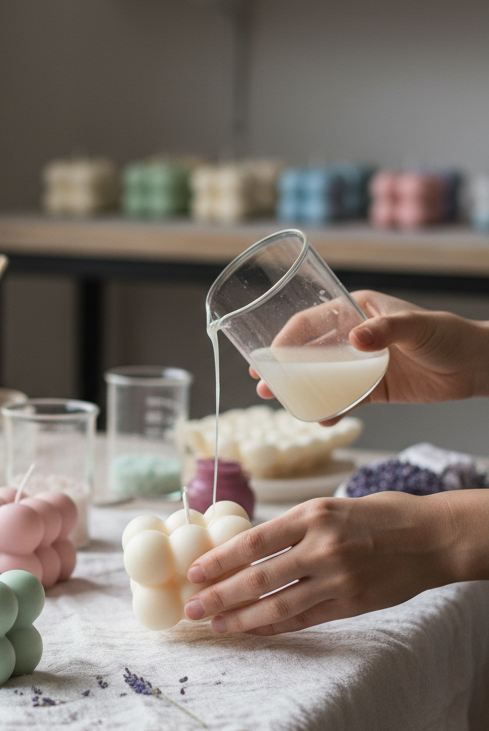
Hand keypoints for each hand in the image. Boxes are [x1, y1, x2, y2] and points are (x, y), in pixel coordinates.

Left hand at [182, 490, 488, 634]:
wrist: (435, 537)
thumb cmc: (379, 515)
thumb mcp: (330, 507)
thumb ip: (293, 528)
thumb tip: (248, 549)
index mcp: (313, 515)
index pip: (252, 542)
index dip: (219, 560)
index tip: (194, 573)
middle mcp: (323, 548)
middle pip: (257, 578)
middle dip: (219, 596)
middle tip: (192, 607)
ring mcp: (338, 580)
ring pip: (277, 606)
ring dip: (241, 618)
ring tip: (216, 624)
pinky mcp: (352, 604)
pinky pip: (304, 620)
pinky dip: (274, 626)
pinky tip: (253, 629)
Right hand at [253, 290, 488, 418]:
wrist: (477, 367)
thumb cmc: (450, 335)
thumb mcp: (417, 326)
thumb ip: (386, 330)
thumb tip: (356, 339)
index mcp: (356, 311)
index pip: (310, 322)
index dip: (285, 338)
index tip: (269, 356)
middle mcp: (353, 336)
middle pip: (307, 352)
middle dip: (283, 368)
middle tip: (263, 383)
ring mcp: (361, 364)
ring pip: (321, 378)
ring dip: (300, 391)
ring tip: (284, 404)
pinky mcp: (373, 388)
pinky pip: (344, 399)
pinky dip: (331, 410)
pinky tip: (322, 419)